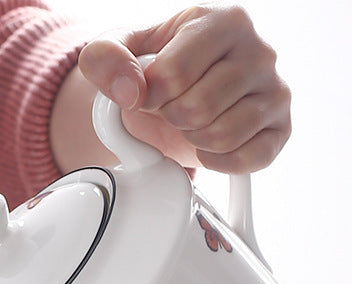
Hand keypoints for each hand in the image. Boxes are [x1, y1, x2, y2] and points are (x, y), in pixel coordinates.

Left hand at [78, 4, 290, 172]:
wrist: (172, 95)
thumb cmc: (150, 68)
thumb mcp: (114, 53)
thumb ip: (104, 58)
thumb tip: (130, 91)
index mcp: (222, 20)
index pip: (173, 76)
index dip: (148, 97)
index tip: (148, 92)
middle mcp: (259, 50)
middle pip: (197, 109)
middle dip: (170, 118)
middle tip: (171, 109)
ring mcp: (276, 89)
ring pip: (222, 136)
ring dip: (192, 140)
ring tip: (189, 124)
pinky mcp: (281, 128)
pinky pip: (250, 159)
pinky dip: (218, 162)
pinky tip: (207, 145)